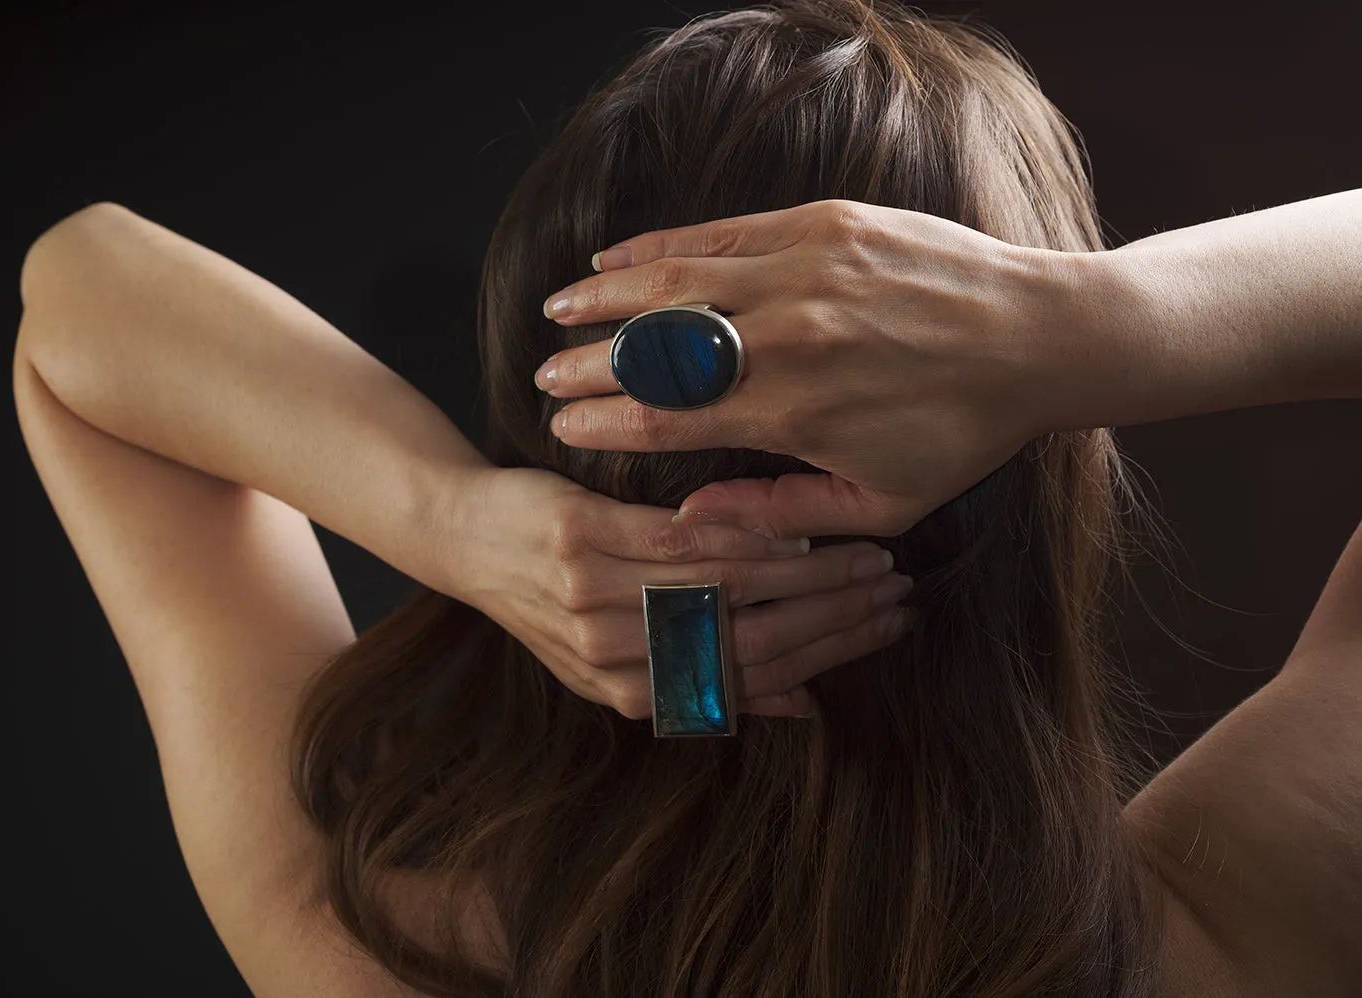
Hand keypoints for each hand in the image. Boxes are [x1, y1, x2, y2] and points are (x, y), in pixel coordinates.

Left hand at [448, 465, 915, 719]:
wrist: (460, 535)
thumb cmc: (547, 593)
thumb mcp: (614, 660)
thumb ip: (705, 683)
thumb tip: (805, 706)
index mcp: (631, 692)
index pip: (752, 682)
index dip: (829, 658)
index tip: (887, 630)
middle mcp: (616, 656)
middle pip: (751, 642)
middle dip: (837, 620)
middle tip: (899, 594)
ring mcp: (598, 599)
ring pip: (727, 591)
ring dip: (809, 577)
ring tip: (868, 560)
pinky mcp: (583, 538)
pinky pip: (682, 540)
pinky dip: (745, 537)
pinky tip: (796, 532)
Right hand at [534, 199, 1078, 535]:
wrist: (1041, 337)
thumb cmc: (963, 429)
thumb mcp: (883, 502)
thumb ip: (782, 512)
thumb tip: (697, 516)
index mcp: (792, 409)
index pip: (666, 416)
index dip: (602, 422)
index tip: (561, 428)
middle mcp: (785, 335)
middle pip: (654, 346)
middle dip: (586, 362)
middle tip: (542, 375)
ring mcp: (802, 270)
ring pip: (675, 280)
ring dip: (607, 297)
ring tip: (559, 309)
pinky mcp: (823, 224)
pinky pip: (721, 232)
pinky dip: (662, 246)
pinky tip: (622, 259)